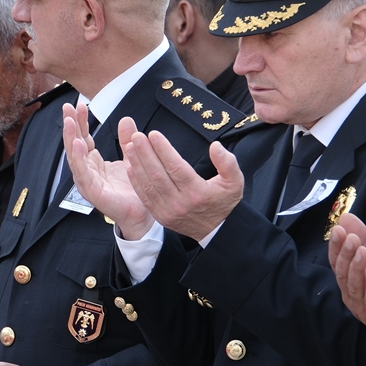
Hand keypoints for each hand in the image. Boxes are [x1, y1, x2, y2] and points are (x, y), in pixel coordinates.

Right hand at [62, 104, 151, 238]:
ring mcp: (87, 182)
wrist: (142, 213)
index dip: (81, 122)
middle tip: (68, 107)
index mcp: (93, 163)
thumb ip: (126, 139)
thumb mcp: (130, 157)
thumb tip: (125, 118)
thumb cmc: (133, 189)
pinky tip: (78, 143)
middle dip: (70, 125)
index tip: (80, 104)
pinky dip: (78, 158)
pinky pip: (83, 173)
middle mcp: (87, 171)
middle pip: (74, 144)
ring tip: (69, 121)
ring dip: (70, 138)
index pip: (83, 138)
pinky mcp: (92, 192)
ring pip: (74, 157)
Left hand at [123, 126, 243, 242]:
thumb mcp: (235, 182)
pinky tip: (130, 166)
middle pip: (158, 174)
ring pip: (149, 185)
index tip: (154, 134)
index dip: (163, 150)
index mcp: (198, 192)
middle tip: (137, 136)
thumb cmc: (224, 202)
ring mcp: (168, 211)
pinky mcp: (160, 216)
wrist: (216, 230)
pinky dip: (136, 181)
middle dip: (145, 153)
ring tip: (130, 147)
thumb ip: (227, 162)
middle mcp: (180, 203)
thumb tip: (215, 146)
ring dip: (137, 164)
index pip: (176, 167)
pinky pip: (145, 197)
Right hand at [329, 213, 365, 347]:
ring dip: (356, 266)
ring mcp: (361, 307)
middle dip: (345, 253)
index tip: (339, 228)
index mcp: (349, 280)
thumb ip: (365, 241)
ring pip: (353, 285)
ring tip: (361, 249)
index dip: (336, 246)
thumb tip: (346, 217)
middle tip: (351, 237)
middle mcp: (350, 293)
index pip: (337, 261)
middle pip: (342, 272)